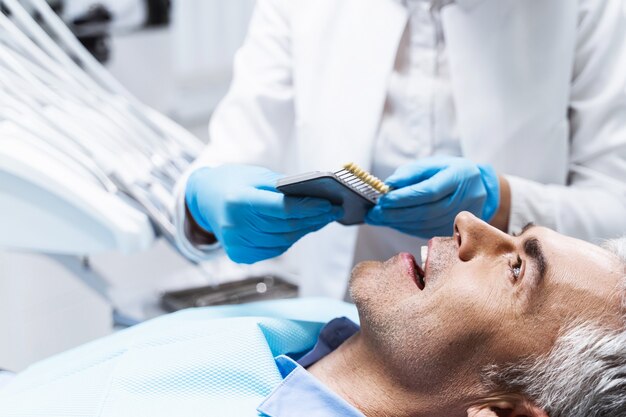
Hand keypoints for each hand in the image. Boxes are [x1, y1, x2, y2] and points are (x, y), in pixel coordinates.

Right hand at [185, 164, 342, 262]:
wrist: (205, 198)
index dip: (308, 208)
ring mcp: (236, 243)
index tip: (329, 204)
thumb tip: (316, 200)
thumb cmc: (236, 182)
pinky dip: (290, 240)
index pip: (282, 209)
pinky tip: (302, 229)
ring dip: (305, 230)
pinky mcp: (239, 255)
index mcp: (239, 201)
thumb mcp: (257, 177)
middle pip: (285, 226)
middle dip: (313, 219)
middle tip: (333, 212)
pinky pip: (274, 249)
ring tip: (322, 220)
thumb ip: (283, 188)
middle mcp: (236, 225)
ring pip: (283, 241)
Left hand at [366, 156, 499, 237]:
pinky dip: (405, 228)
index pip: (429, 191)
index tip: (383, 199)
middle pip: (425, 211)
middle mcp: (464, 199)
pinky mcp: (453, 230)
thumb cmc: (451, 172)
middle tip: (373, 213)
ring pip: (424, 224)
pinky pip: (425, 231)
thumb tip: (390, 184)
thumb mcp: (435, 164)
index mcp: (460, 177)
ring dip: (397, 223)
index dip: (404, 197)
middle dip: (395, 213)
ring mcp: (460, 218)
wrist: (479, 189)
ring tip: (377, 218)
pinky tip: (392, 223)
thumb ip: (412, 172)